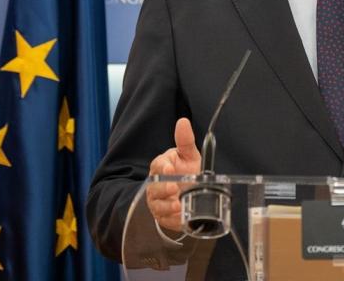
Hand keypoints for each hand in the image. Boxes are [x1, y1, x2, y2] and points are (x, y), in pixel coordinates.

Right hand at [146, 118, 200, 232]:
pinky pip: (165, 220)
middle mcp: (156, 184)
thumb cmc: (186, 170)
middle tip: (174, 188)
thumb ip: (185, 141)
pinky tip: (181, 217)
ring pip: (158, 205)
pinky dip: (173, 220)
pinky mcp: (163, 217)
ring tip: (178, 205)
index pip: (158, 166)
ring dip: (167, 206)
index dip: (163, 168)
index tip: (170, 168)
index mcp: (161, 167)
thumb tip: (183, 122)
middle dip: (163, 188)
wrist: (186, 192)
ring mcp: (158, 202)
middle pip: (155, 187)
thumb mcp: (188, 155)